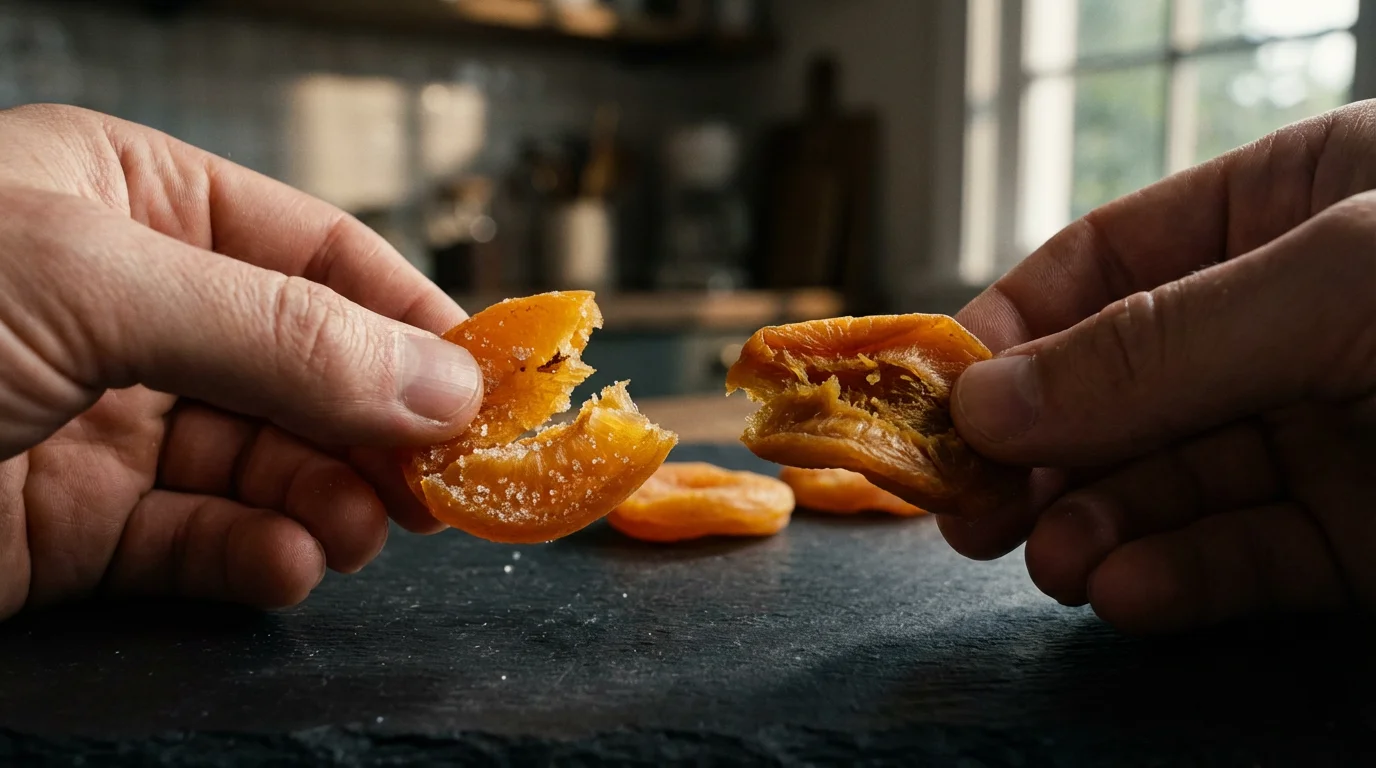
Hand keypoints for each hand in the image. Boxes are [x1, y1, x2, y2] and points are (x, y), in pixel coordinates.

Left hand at [0, 105, 483, 619]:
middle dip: (379, 426)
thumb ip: (282, 336)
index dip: (414, 319)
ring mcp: (109, 417)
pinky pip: (199, 538)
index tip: (493, 386)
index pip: (320, 256)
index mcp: (136, 202)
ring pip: (268, 462)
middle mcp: (134, 305)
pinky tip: (284, 569)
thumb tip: (446, 381)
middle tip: (443, 486)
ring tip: (363, 533)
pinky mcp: (76, 524)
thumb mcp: (97, 285)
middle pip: (310, 368)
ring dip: (329, 500)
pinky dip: (254, 558)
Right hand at [941, 101, 1375, 633]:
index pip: (1098, 268)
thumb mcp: (1342, 282)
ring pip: (1166, 483)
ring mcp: (1324, 431)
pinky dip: (1176, 577)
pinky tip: (1127, 588)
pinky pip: (1242, 555)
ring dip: (1096, 523)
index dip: (1008, 334)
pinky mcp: (1365, 539)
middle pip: (1114, 387)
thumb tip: (987, 398)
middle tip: (973, 514)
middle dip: (1040, 450)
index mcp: (1282, 208)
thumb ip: (1159, 343)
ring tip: (1052, 560)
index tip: (942, 408)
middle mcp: (1288, 321)